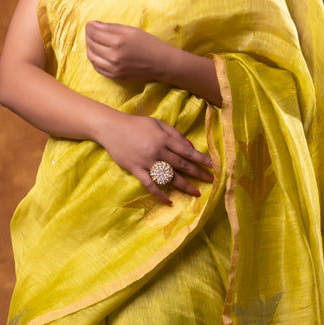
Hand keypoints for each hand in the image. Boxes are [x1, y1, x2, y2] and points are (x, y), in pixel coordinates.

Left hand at [85, 21, 169, 83]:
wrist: (162, 63)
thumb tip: (94, 24)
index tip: (89, 25)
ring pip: (92, 58)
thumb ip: (111, 27)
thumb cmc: (149, 43)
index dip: (89, 28)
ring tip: (93, 42)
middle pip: (91, 45)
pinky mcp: (116, 77)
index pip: (95, 34)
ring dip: (89, 49)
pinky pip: (98, 68)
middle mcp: (114, 57)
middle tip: (90, 32)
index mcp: (118, 42)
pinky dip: (94, 60)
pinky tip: (98, 54)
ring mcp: (114, 69)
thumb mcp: (131, 30)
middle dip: (88, 37)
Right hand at [99, 112, 213, 203]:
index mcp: (163, 138)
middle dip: (197, 173)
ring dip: (184, 185)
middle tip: (209, 180)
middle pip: (181, 165)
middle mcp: (157, 151)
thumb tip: (190, 147)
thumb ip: (175, 134)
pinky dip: (159, 193)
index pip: (186, 151)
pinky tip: (168, 201)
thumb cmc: (136, 124)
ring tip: (195, 193)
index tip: (212, 166)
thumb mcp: (157, 123)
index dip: (201, 159)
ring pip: (168, 176)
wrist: (112, 128)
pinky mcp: (135, 169)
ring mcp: (146, 162)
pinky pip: (149, 184)